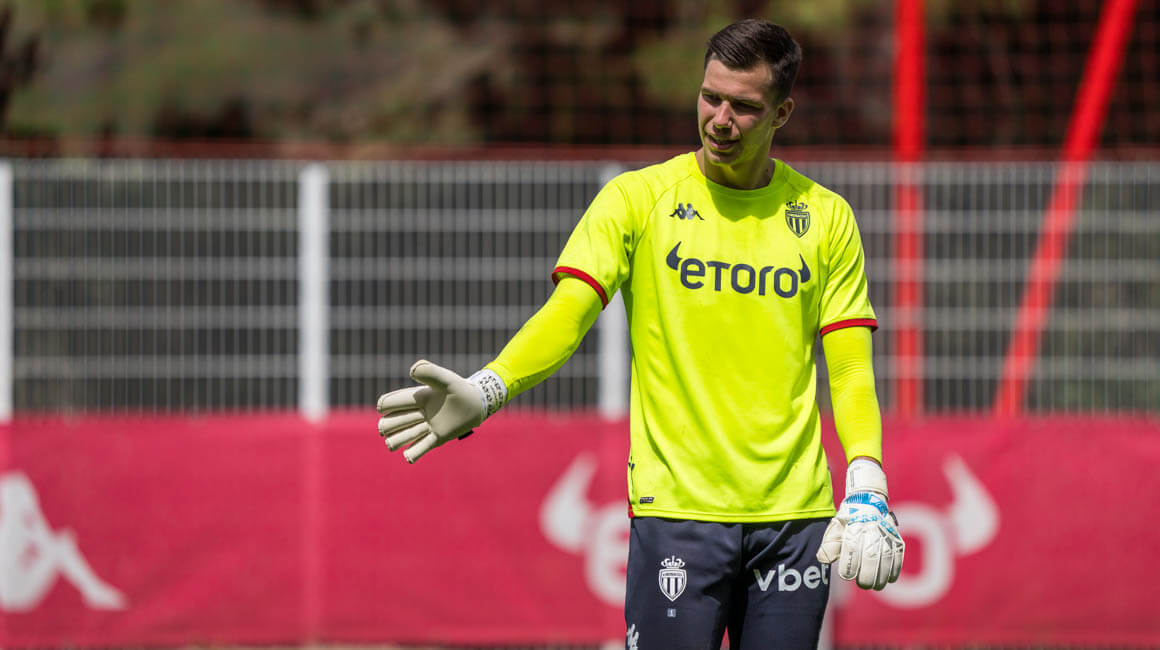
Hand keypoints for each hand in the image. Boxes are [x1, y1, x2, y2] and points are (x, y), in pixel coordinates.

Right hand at [376, 360, 505, 462]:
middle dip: (391, 424)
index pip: (390, 403)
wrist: (478, 403)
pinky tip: (408, 457)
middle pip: (391, 422)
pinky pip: (420, 449)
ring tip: (399, 441)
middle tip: (411, 420)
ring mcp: (426, 427)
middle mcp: (418, 413)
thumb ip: (430, 372)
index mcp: (416, 398)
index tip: (384, 407)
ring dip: (398, 440)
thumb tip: (411, 371)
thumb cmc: (461, 389)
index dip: (385, 405)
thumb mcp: (446, 378)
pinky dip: (413, 454)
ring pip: (401, 437)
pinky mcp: (437, 438)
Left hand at [816, 459, 904, 589]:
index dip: (849, 567)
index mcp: (853, 529)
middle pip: (870, 557)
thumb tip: (823, 559)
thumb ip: (828, 545)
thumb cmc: (849, 520)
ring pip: (885, 560)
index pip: (851, 551)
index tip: (846, 576)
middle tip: (862, 583)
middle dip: (866, 576)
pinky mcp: (896, 539)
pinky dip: (894, 570)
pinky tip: (889, 578)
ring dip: (881, 576)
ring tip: (875, 585)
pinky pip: (898, 557)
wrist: (868, 502)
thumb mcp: (835, 528)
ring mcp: (885, 536)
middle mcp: (870, 532)